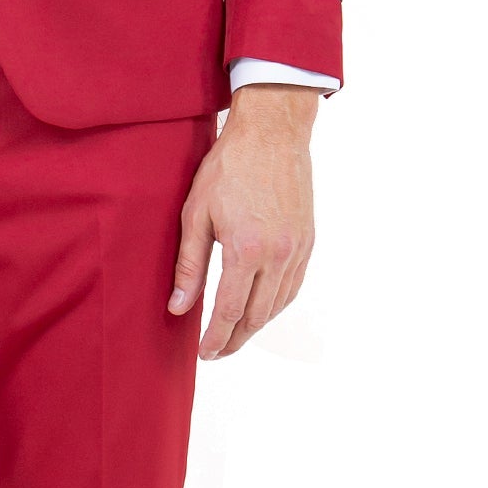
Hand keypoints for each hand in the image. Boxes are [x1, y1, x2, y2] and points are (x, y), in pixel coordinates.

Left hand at [170, 85, 317, 360]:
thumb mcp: (196, 213)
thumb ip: (188, 266)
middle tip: (217, 352)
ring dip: (256, 325)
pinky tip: (261, 307)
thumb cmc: (228, 167)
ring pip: (278, 305)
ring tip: (235, 335)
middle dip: (235, 340)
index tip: (204, 353)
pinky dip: (276, 304)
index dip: (216, 338)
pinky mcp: (308, 241)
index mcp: (246, 250)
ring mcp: (298, 249)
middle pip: (257, 316)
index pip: (230, 312)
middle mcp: (278, 256)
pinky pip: (293, 286)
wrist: (272, 133)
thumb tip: (179, 307)